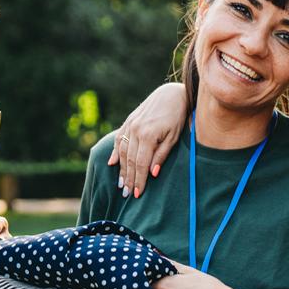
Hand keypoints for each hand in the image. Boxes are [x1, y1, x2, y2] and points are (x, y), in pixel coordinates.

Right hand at [107, 82, 187, 197]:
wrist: (171, 94)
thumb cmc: (177, 117)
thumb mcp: (174, 138)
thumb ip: (161, 155)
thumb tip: (152, 174)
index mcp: (148, 135)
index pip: (140, 164)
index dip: (138, 180)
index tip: (137, 194)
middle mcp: (135, 130)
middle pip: (129, 160)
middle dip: (128, 178)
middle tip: (127, 194)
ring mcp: (130, 125)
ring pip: (121, 151)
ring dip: (120, 169)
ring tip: (121, 184)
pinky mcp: (128, 121)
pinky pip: (118, 139)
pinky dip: (114, 152)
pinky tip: (112, 163)